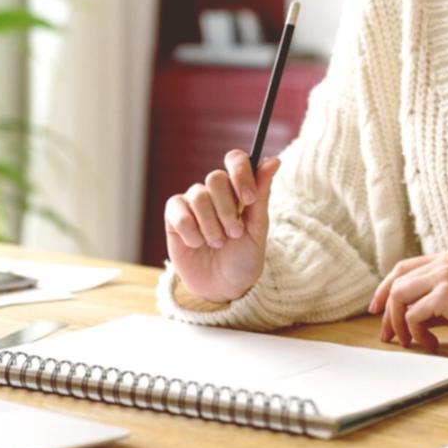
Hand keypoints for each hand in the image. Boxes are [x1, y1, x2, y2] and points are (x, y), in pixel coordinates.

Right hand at [164, 150, 281, 303]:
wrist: (223, 288)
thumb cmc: (243, 258)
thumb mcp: (258, 229)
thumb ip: (261, 194)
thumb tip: (274, 160)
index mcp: (237, 189)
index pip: (235, 159)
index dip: (240, 174)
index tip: (248, 199)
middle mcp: (214, 192)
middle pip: (215, 178)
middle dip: (227, 210)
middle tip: (234, 234)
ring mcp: (192, 203)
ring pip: (198, 196)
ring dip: (211, 226)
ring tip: (217, 244)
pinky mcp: (174, 217)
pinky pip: (179, 212)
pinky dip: (191, 232)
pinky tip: (197, 244)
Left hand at [367, 251, 447, 351]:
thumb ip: (431, 300)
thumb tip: (402, 315)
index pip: (403, 268)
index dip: (385, 288)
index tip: (376, 309)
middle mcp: (444, 261)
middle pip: (397, 282)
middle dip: (387, 311)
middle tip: (385, 335)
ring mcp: (445, 274)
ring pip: (400, 297)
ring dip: (399, 324)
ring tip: (410, 342)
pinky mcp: (445, 293)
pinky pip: (414, 314)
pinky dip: (416, 333)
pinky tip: (431, 344)